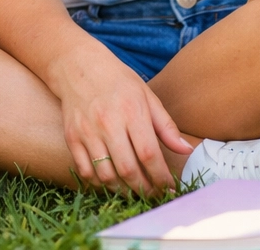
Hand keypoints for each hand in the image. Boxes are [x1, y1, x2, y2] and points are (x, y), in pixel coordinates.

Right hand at [48, 43, 192, 194]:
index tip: (169, 187)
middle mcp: (108, 123)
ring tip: (134, 191)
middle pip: (128, 169)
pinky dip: (99, 183)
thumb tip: (186, 150)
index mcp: (131, 111)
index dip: (160, 177)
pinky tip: (111, 182)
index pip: (149, 154)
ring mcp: (87, 132)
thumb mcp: (147, 96)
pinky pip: (85, 171)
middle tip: (153, 194)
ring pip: (106, 175)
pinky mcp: (72, 138)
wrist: (78, 66)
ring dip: (123, 190)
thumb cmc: (118, 81)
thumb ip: (166, 126)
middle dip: (144, 189)